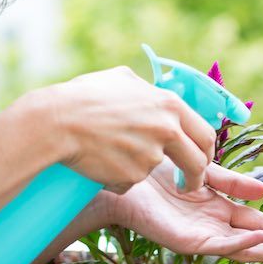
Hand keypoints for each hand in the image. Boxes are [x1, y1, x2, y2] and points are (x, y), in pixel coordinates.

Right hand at [28, 67, 215, 193]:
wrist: (57, 122)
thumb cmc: (83, 96)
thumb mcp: (121, 79)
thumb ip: (146, 89)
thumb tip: (154, 92)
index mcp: (169, 105)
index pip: (205, 133)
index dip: (206, 151)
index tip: (200, 160)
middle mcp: (166, 130)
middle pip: (197, 162)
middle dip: (195, 177)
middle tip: (187, 184)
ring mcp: (150, 155)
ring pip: (155, 170)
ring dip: (138, 168)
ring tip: (109, 152)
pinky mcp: (132, 176)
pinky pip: (130, 182)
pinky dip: (118, 177)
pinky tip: (98, 161)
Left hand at [107, 162, 262, 263]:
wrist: (123, 178)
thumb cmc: (158, 172)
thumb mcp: (203, 170)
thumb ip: (231, 181)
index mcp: (220, 209)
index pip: (259, 222)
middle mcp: (215, 225)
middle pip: (258, 241)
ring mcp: (203, 236)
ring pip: (244, 249)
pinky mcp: (188, 242)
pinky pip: (220, 245)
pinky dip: (242, 243)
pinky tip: (261, 240)